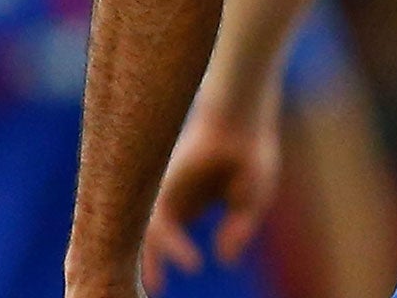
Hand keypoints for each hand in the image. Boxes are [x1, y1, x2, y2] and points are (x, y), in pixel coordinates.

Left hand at [140, 93, 281, 293]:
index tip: (191, 268)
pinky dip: (170, 248)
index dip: (171, 258)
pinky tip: (190, 262)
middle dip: (145, 268)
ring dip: (151, 265)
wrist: (243, 117)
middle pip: (148, 242)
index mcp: (190, 202)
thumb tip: (223, 259)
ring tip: (154, 288)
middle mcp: (172, 199)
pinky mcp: (165, 187)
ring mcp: (166, 193)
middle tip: (145, 293)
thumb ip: (238, 229)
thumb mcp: (252, 200)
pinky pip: (157, 225)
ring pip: (145, 237)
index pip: (169, 240)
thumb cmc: (251, 153)